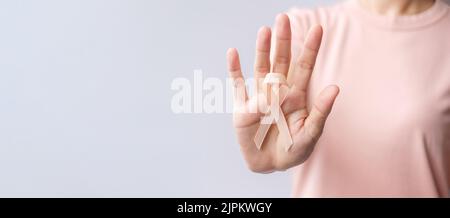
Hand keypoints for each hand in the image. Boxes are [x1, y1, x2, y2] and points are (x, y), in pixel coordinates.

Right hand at [226, 14, 339, 172]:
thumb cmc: (293, 151)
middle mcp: (278, 91)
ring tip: (264, 31)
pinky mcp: (242, 108)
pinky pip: (237, 85)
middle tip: (283, 19)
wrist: (269, 165)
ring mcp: (259, 97)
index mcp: (296, 96)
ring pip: (260, 68)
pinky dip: (234, 69)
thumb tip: (335, 87)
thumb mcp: (311, 133)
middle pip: (281, 61)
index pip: (304, 67)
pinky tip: (233, 52)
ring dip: (261, 50)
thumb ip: (320, 111)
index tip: (318, 28)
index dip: (310, 48)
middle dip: (283, 41)